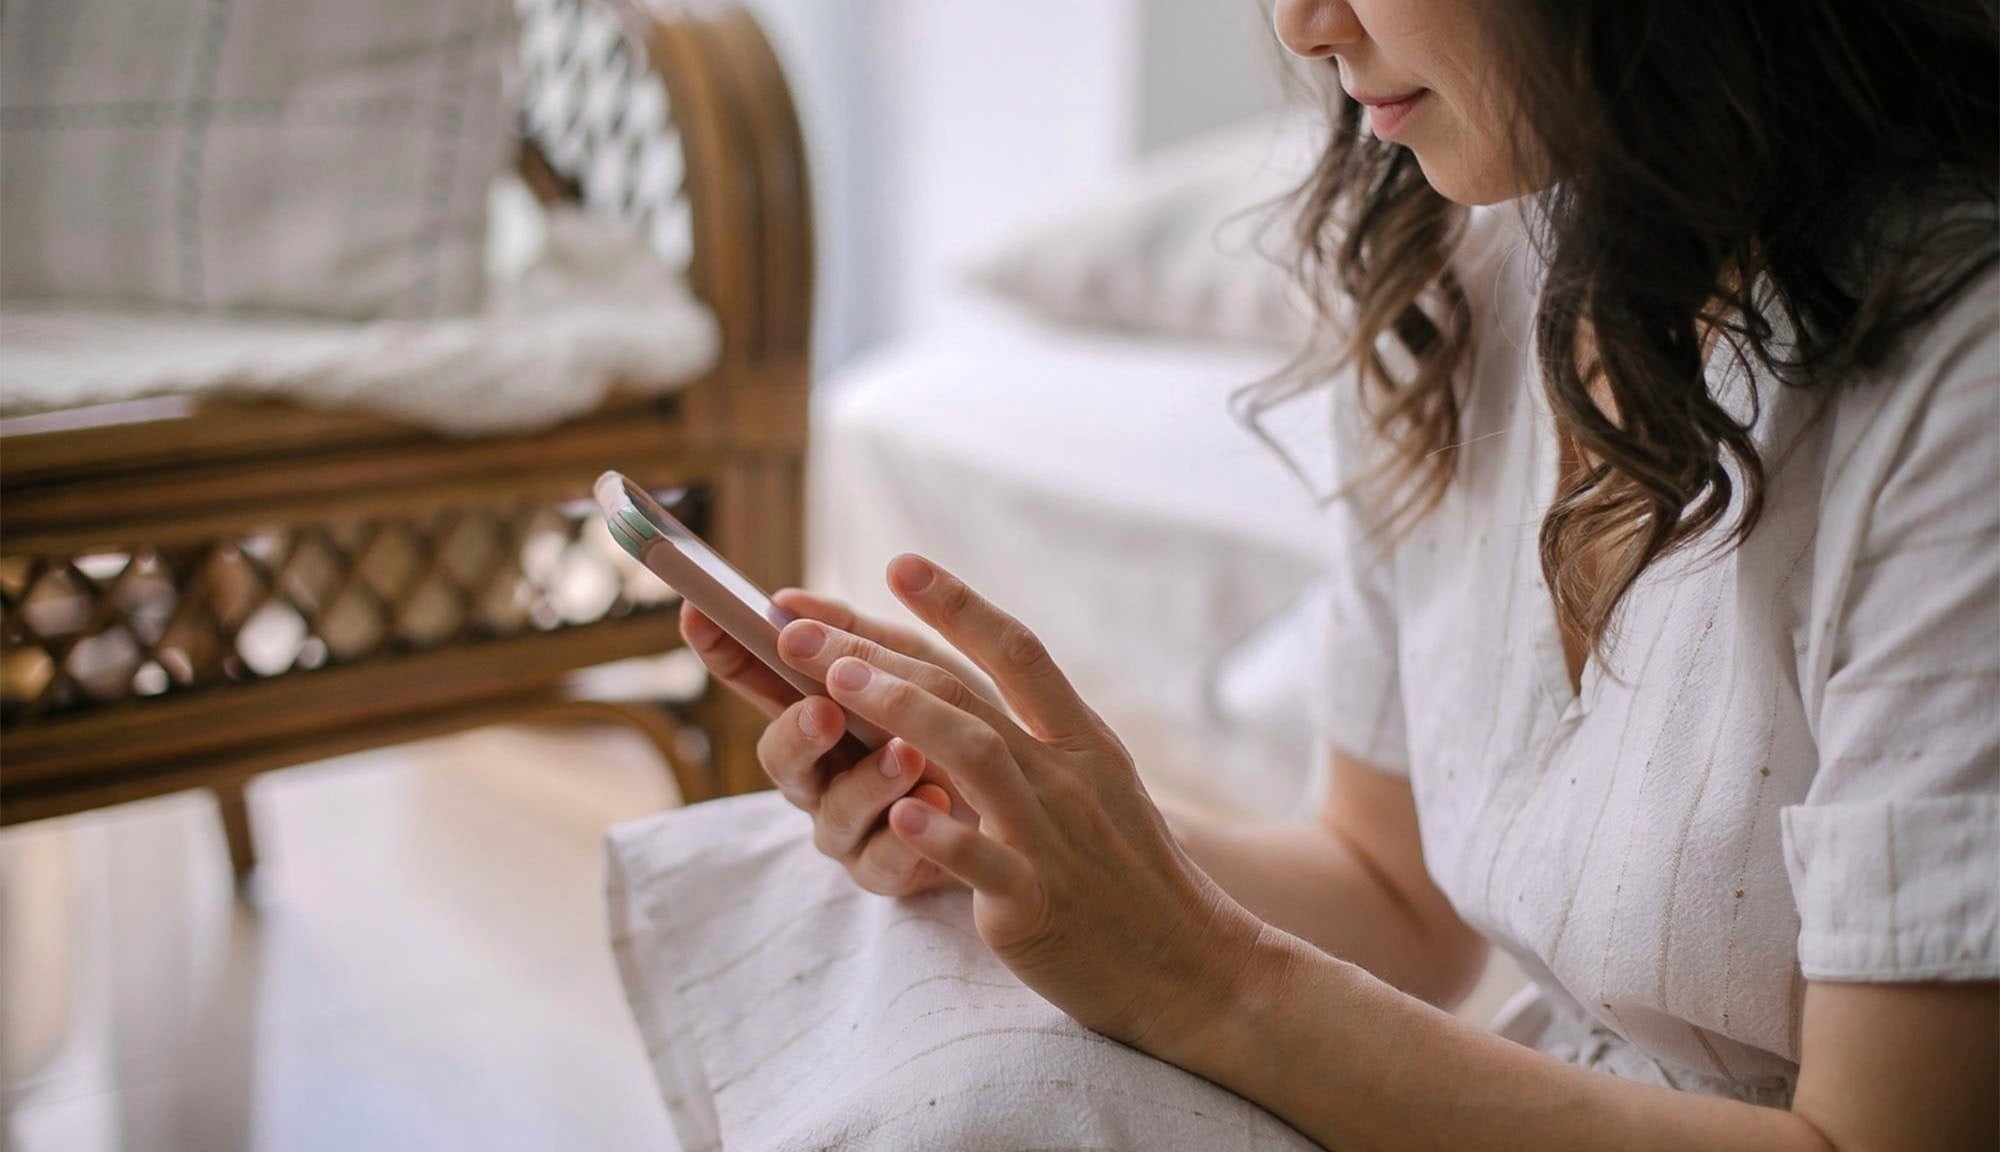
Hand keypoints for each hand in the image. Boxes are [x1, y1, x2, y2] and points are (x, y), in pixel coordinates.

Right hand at [680, 589, 986, 896]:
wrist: (1021, 804)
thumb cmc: (961, 723)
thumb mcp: (918, 667)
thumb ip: (856, 639)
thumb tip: (787, 600)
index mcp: (818, 717)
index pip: (757, 682)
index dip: (724, 651)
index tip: (698, 611)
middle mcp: (821, 777)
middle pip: (780, 760)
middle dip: (796, 733)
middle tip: (823, 710)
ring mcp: (850, 830)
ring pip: (836, 813)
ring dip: (868, 782)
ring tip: (908, 754)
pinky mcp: (889, 873)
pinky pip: (885, 863)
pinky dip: (908, 837)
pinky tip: (935, 803)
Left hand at [788, 553, 1265, 1053]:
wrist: (1196, 968)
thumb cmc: (1135, 877)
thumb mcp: (1103, 786)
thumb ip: (1044, 738)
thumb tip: (972, 695)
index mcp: (1082, 741)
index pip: (1017, 651)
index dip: (958, 604)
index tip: (898, 562)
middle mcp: (1066, 775)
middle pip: (967, 693)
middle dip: (879, 653)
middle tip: (799, 628)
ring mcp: (1050, 836)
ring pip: (974, 755)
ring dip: (902, 711)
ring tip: (834, 683)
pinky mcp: (1036, 902)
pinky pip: (984, 861)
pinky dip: (942, 835)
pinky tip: (897, 814)